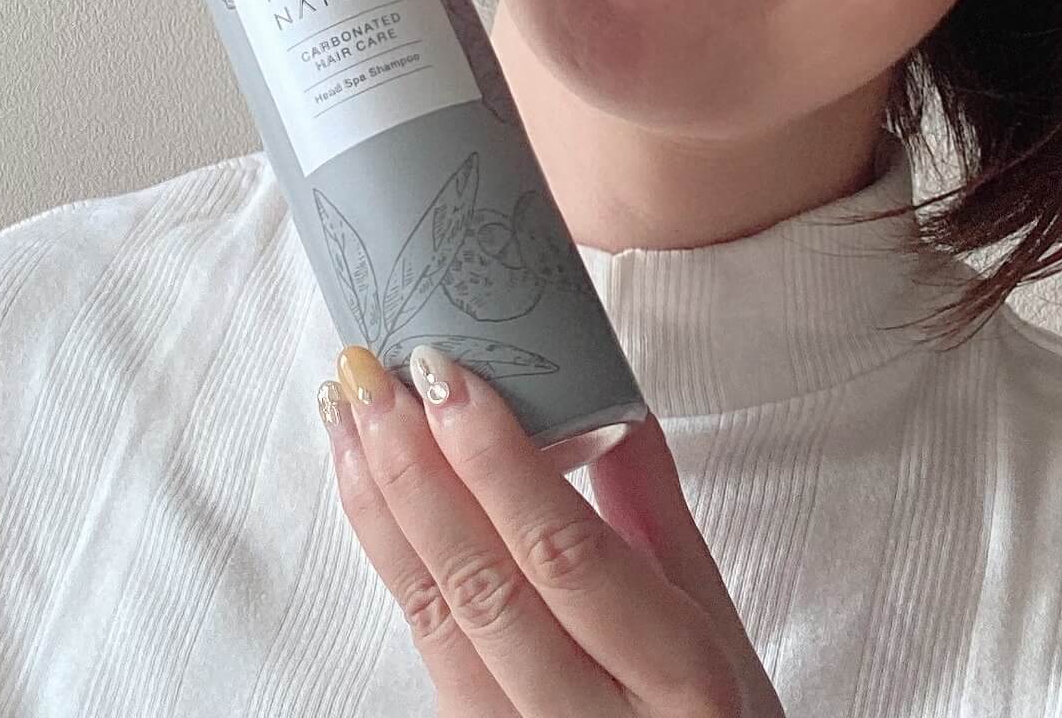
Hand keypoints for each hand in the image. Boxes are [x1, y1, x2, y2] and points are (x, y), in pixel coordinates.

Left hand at [321, 344, 785, 716]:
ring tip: (345, 414)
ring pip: (435, 618)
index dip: (497, 463)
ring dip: (381, 505)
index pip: (568, 556)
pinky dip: (390, 558)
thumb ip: (658, 505)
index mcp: (681, 679)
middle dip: (414, 470)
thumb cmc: (710, 712)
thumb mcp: (716, 618)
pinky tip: (367, 492)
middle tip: (371, 377)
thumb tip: (613, 393)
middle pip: (484, 587)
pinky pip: (425, 646)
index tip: (448, 376)